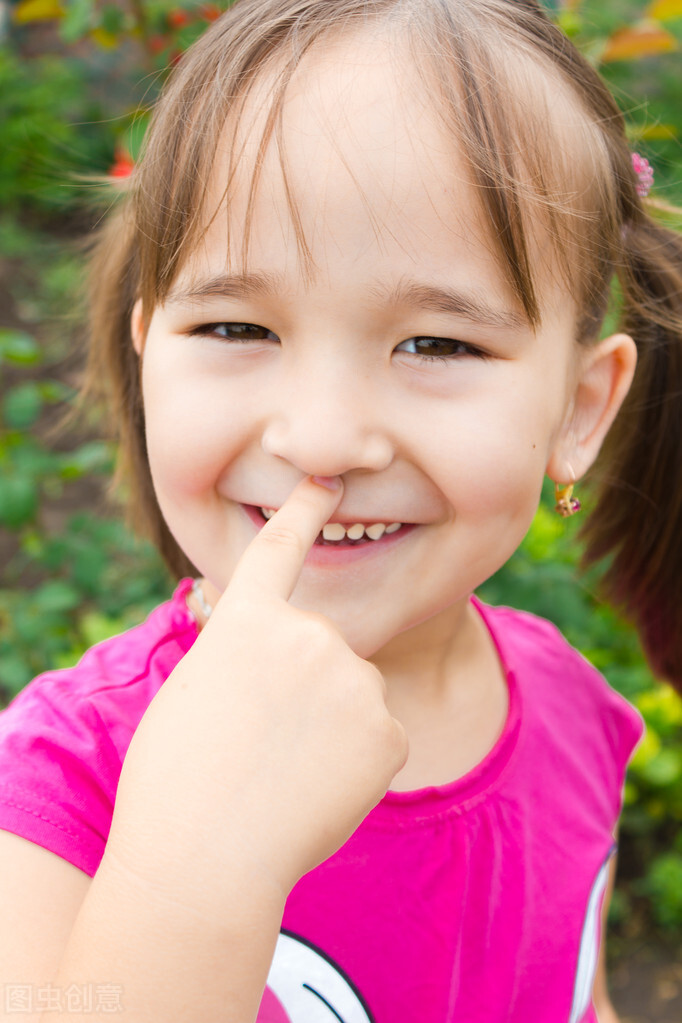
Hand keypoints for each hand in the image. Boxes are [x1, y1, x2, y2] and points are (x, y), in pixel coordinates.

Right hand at [109, 476, 407, 902]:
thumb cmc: (176, 781)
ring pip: (354, 696)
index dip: (305, 511)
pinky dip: (357, 766)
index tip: (327, 484)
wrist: (204, 857)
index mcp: (249, 619)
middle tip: (264, 745)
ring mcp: (353, 679)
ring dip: (331, 728)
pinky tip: (318, 792)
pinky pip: (378, 739)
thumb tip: (280, 660)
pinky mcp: (387, 730)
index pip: (281, 549)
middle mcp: (309, 633)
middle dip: (306, 690)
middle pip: (325, 652)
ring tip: (286, 772)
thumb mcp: (195, 692)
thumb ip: (244, 657)